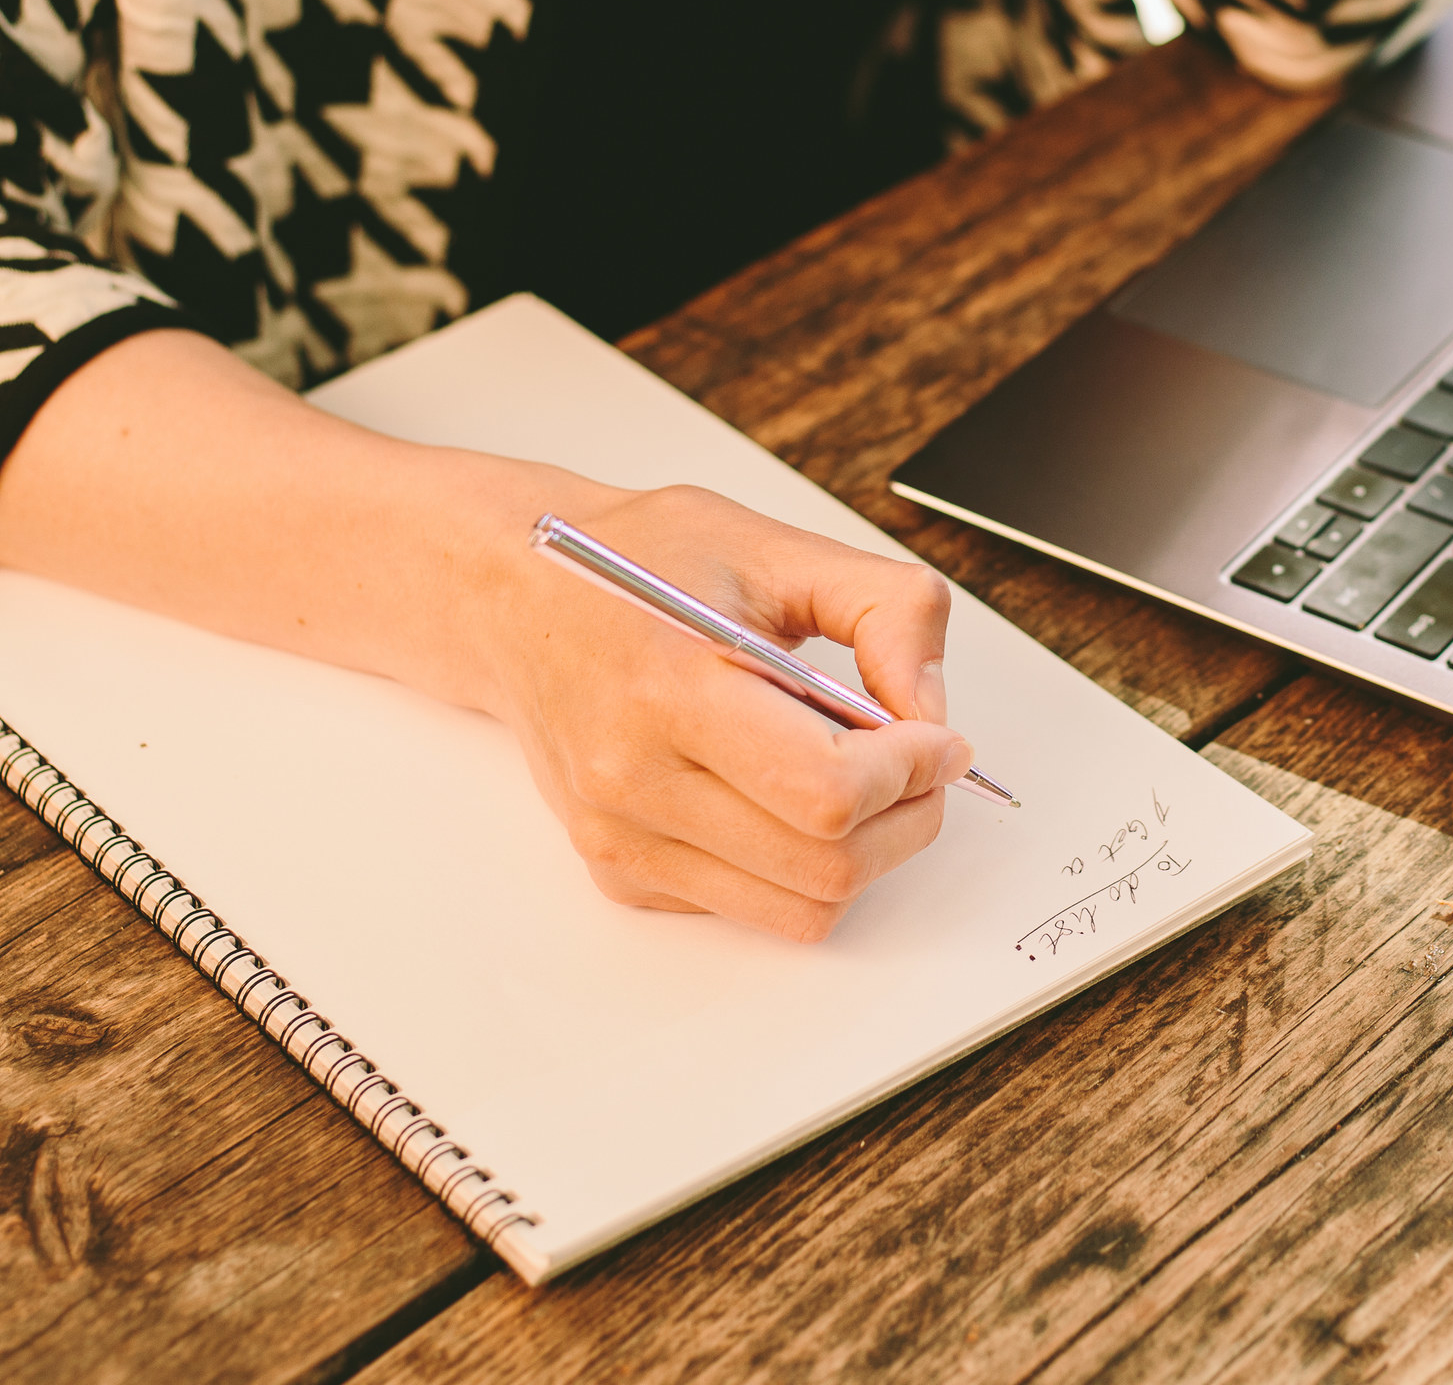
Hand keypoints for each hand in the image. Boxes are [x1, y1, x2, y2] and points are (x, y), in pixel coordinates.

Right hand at [461, 473, 972, 942]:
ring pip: (800, 909)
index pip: (826, 792)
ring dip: (865, 852)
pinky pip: (753, 908)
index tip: (934, 737)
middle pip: (826, 867)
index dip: (910, 771)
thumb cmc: (638, 563)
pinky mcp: (620, 872)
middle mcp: (633, 779)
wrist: (517, 597)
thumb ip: (883, 608)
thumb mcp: (772, 543)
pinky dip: (797, 866)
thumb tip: (931, 710)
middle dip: (907, 818)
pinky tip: (781, 792)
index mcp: (670, 689)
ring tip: (861, 780)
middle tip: (919, 763)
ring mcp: (621, 838)